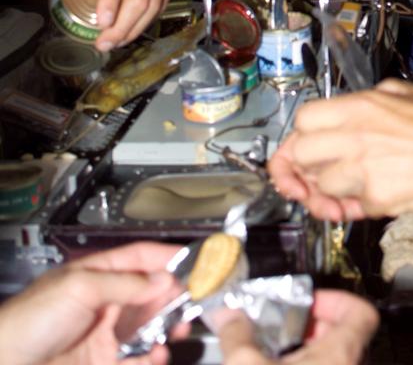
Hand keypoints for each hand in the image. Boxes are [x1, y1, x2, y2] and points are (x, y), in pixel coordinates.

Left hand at [0, 242, 179, 364]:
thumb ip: (125, 283)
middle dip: (174, 295)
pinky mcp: (102, 361)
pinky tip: (157, 355)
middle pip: (149, 293)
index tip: (195, 260)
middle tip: (194, 299)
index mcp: (97, 273)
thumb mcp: (80, 288)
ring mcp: (104, 333)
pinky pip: (136, 359)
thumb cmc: (28, 320)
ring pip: (148, 326)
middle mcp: (104, 301)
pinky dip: (152, 357)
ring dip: (167, 327)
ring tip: (178, 328)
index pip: (140, 258)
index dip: (167, 257)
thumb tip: (161, 279)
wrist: (7, 364)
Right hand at [217, 291, 378, 364]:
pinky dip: (309, 364)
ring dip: (309, 348)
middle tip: (286, 324)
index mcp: (342, 354)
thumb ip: (238, 334)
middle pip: (345, 331)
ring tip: (279, 350)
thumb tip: (228, 315)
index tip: (309, 300)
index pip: (362, 311)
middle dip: (312, 323)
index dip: (336, 298)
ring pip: (335, 355)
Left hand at [269, 79, 412, 218]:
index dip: (304, 133)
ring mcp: (364, 170)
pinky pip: (353, 206)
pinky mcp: (379, 199)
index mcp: (362, 106)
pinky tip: (372, 199)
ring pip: (322, 186)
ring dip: (332, 189)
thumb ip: (378, 95)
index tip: (310, 142)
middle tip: (323, 168)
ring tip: (351, 186)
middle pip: (302, 154)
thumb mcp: (412, 90)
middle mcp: (356, 136)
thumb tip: (361, 102)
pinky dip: (359, 206)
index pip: (305, 118)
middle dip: (308, 164)